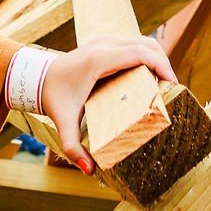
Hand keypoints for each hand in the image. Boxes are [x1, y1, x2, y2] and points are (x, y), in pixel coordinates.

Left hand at [38, 35, 178, 173]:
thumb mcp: (63, 123)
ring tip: (163, 82)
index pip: (141, 54)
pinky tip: (149, 74)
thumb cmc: (53, 98)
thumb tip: (89, 170)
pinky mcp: (104, 41)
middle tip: (172, 87)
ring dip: (156, 58)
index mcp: (99, 60)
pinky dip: (145, 55)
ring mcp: (104, 40)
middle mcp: (103, 44)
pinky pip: (132, 43)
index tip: (173, 83)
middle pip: (146, 44)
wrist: (37, 77)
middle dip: (164, 63)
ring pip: (141, 41)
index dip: (161, 66)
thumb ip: (73, 147)